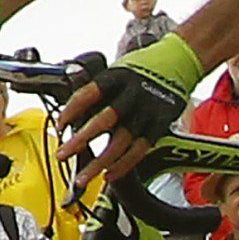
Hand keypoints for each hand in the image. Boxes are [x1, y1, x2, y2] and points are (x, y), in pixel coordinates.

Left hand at [57, 33, 201, 190]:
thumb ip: (96, 93)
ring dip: (100, 162)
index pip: (87, 95)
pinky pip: (139, 150)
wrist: (179, 61)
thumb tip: (72, 116)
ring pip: (121, 142)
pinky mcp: (160, 125)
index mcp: (115, 78)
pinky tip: (109, 175)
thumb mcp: (115, 71)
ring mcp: (147, 111)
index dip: (71, 112)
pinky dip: (123, 165)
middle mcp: (131, 94)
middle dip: (80, 141)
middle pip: (104, 121)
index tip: (59, 126)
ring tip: (82, 178)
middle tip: (62, 155)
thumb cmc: (140, 69)